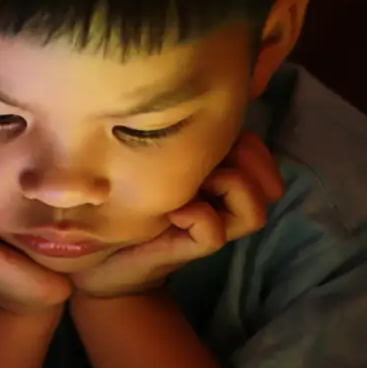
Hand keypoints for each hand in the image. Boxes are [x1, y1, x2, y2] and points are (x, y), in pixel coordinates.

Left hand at [71, 132, 285, 297]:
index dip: (249, 145)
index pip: (259, 155)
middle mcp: (220, 202)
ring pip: (255, 213)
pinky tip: (169, 214)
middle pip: (269, 185)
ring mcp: (210, 227)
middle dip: (244, 161)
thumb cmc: (118, 197)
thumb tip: (204, 114)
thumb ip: (175, 138)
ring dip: (230, 189)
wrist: (97, 253)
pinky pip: (214, 233)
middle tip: (204, 160)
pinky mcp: (191, 250)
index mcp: (215, 174)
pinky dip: (198, 217)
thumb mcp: (146, 156)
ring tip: (191, 185)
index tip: (213, 134)